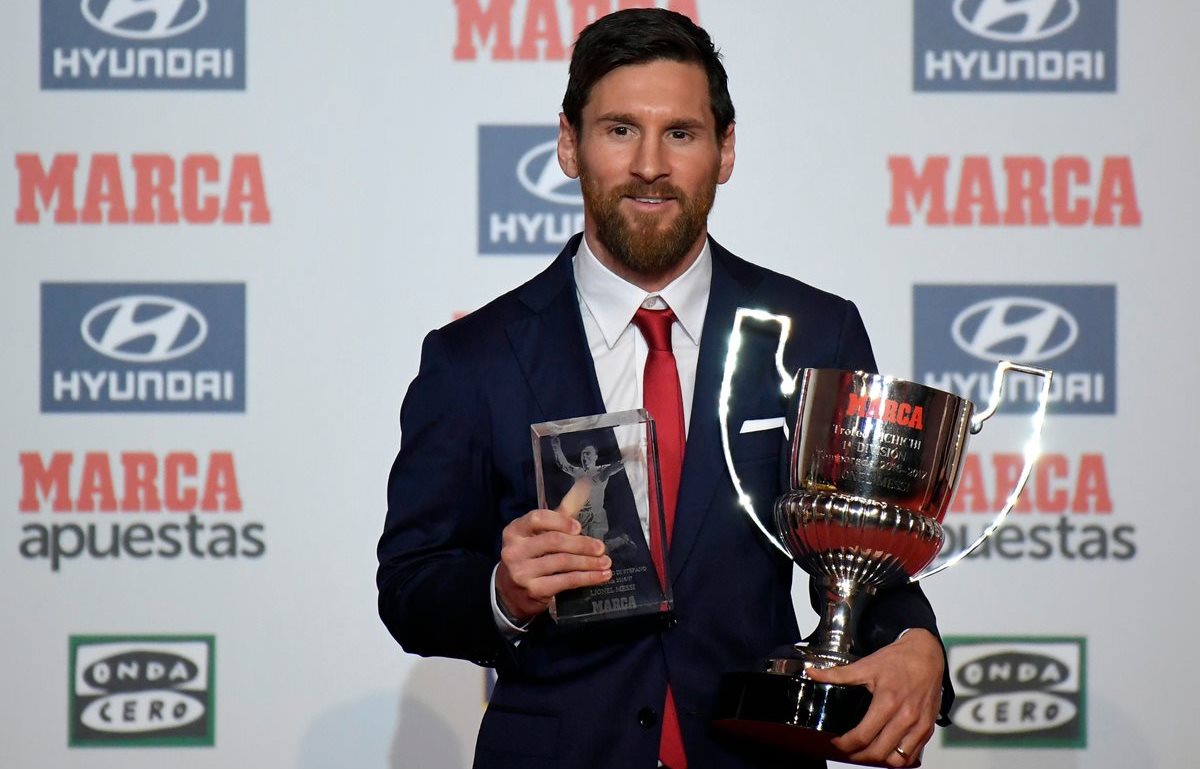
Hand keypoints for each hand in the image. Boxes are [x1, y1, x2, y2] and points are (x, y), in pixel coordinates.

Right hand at [495, 479, 611, 621]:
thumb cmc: (530, 555)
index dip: (560, 521)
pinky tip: (601, 576)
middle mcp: (514, 550)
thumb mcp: (539, 533)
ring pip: (562, 562)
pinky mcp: (533, 590)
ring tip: (606, 562)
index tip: (579, 527)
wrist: (511, 592)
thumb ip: (561, 512)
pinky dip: (587, 578)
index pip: (537, 519)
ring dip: (588, 562)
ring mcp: (522, 572)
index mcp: (514, 530)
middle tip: (601, 548)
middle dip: (581, 544)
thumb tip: (583, 486)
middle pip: (553, 541)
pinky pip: (566, 581)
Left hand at [804, 629, 943, 766]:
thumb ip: (837, 674)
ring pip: (897, 760)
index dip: (845, 744)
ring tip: (866, 752)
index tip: (837, 742)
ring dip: (879, 760)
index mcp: (887, 702)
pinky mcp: (928, 728)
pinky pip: (913, 755)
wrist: (927, 654)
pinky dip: (898, 758)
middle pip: (878, 752)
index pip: (863, 736)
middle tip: (848, 750)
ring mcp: (919, 725)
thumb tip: (812, 674)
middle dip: (858, 756)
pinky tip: (885, 750)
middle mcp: (905, 717)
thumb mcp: (866, 665)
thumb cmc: (898, 660)